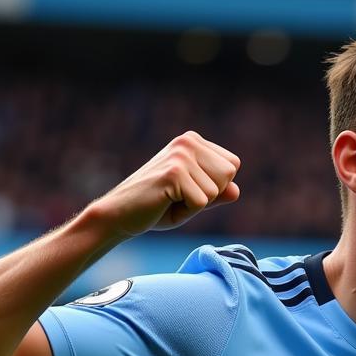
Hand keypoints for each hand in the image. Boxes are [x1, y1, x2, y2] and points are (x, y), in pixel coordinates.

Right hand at [91, 131, 240, 238]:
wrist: (119, 214)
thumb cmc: (155, 207)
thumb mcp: (192, 199)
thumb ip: (216, 193)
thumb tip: (237, 191)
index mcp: (192, 141)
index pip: (232, 165)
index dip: (214, 187)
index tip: (186, 190)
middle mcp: (188, 142)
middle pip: (228, 176)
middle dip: (208, 196)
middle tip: (178, 197)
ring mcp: (180, 155)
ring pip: (216, 191)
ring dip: (195, 206)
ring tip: (170, 200)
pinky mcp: (174, 173)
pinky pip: (201, 203)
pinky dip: (186, 213)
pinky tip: (164, 205)